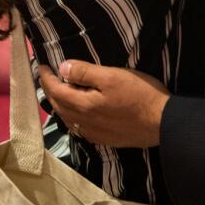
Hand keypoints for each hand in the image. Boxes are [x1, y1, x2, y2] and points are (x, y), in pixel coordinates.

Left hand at [37, 60, 169, 147]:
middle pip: (58, 106)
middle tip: (47, 77)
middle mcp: (84, 122)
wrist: (162, 123)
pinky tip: (76, 113)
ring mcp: (93, 133)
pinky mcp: (104, 139)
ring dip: (59, 105)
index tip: (41, 66)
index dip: (47, 77)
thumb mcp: (112, 76)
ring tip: (57, 92)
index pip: (56, 90)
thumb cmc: (139, 94)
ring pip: (67, 119)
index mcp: (83, 105)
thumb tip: (62, 69)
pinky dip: (71, 117)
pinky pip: (78, 128)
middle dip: (49, 91)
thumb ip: (85, 72)